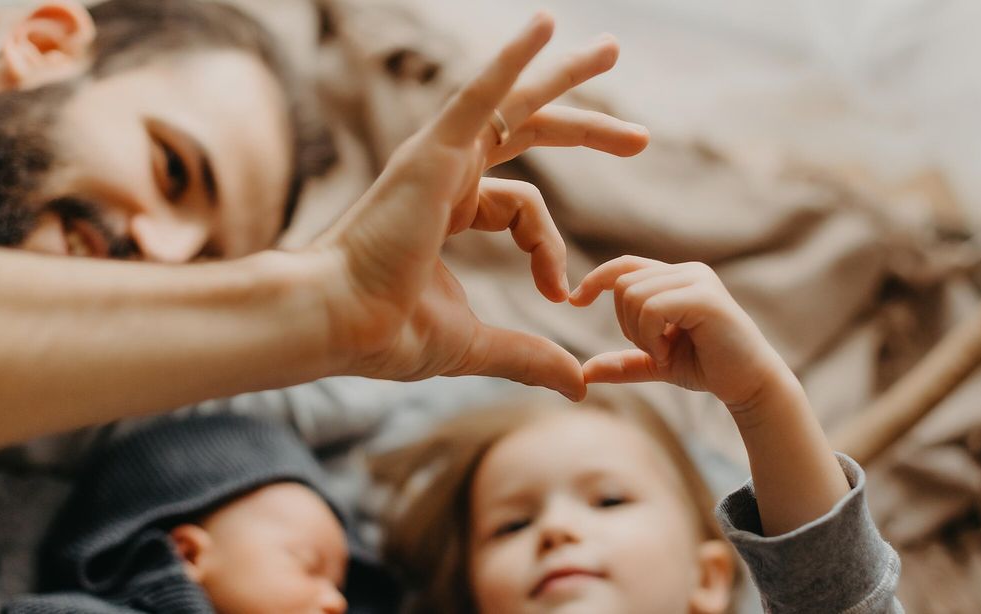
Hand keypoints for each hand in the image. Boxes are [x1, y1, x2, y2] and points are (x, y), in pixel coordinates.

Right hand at [308, 14, 648, 400]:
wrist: (341, 324)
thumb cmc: (388, 333)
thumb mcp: (478, 343)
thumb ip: (530, 355)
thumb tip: (579, 383)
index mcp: (450, 210)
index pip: (523, 209)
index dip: (549, 250)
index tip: (559, 293)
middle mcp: (447, 174)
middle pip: (526, 134)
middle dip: (583, 128)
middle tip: (639, 136)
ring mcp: (439, 158)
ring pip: (512, 103)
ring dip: (562, 75)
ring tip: (610, 48)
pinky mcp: (434, 151)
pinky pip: (480, 93)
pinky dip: (512, 58)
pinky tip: (548, 25)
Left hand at [571, 256, 793, 411]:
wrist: (749, 385)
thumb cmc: (707, 369)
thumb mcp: (656, 363)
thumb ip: (623, 363)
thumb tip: (584, 373)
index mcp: (675, 278)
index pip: (624, 265)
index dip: (595, 279)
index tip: (575, 301)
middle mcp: (687, 271)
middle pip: (623, 284)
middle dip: (625, 324)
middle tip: (653, 350)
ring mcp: (697, 280)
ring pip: (633, 295)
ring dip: (639, 333)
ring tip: (664, 351)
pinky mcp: (705, 297)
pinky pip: (652, 307)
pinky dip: (650, 336)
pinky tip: (668, 352)